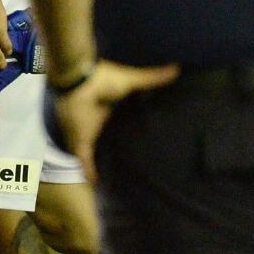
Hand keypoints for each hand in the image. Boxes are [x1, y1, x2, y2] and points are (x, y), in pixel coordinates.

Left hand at [53, 61, 179, 182]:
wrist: (78, 81)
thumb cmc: (102, 79)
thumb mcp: (131, 80)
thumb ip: (152, 78)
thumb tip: (176, 68)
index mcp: (110, 111)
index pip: (120, 125)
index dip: (129, 133)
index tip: (144, 143)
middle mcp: (100, 125)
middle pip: (109, 141)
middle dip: (118, 151)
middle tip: (136, 166)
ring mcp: (90, 135)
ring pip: (98, 154)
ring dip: (105, 164)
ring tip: (120, 179)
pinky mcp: (82, 143)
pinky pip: (86, 163)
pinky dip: (91, 174)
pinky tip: (98, 185)